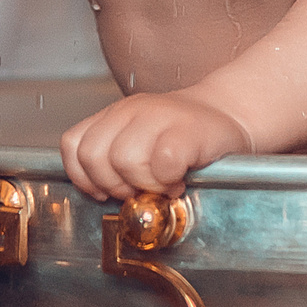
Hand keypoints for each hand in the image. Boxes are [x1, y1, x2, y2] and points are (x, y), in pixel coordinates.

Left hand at [60, 91, 249, 200]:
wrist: (233, 114)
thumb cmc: (185, 138)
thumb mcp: (139, 140)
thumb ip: (113, 160)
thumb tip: (96, 196)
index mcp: (115, 115)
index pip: (74, 145)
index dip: (84, 177)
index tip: (105, 192)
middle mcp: (131, 110)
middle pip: (93, 156)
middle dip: (112, 184)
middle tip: (139, 188)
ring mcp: (160, 116)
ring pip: (123, 159)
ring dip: (143, 183)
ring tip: (162, 182)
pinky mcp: (188, 130)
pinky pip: (162, 162)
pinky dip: (168, 180)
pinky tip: (179, 179)